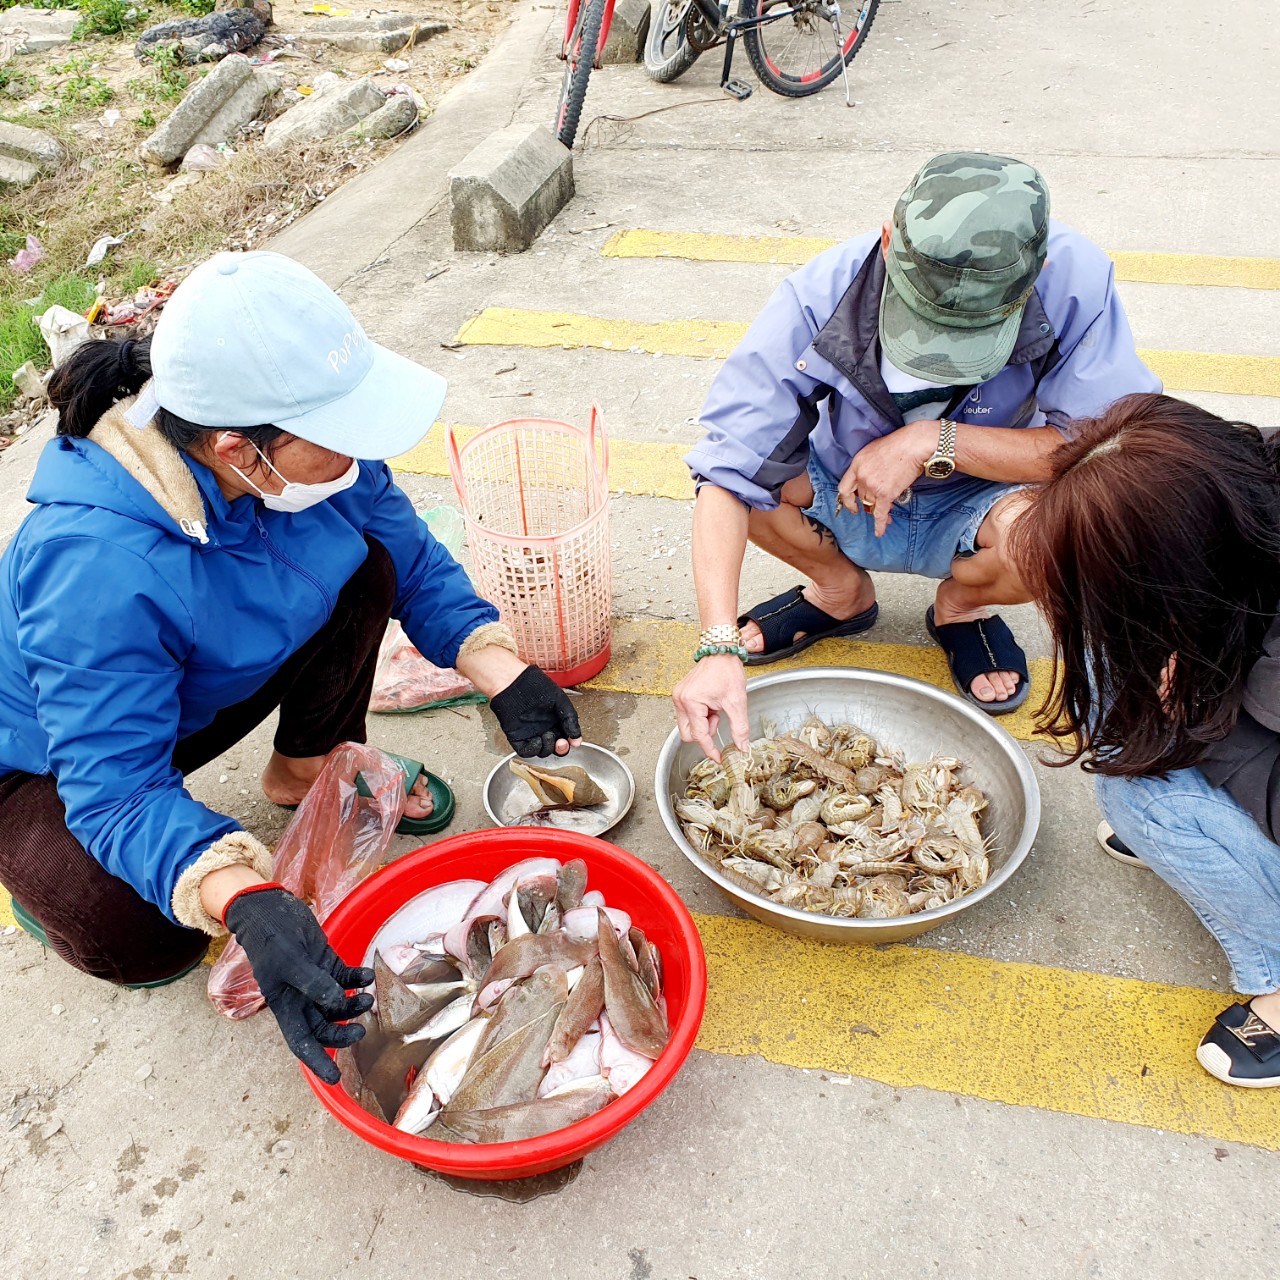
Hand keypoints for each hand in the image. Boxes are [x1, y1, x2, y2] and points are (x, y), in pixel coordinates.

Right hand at [224, 885, 372, 1084]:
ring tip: (367, 998)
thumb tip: (337, 1004)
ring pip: (338, 1004)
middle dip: (343, 1032)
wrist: (270, 908)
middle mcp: (301, 998)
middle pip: (324, 1026)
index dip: (318, 1062)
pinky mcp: (326, 962)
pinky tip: (367, 976)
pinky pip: (346, 978)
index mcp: (285, 1005)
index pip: (302, 1042)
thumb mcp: (289, 961)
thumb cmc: (272, 937)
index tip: (334, 1079)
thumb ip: (314, 983)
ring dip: (354, 1005)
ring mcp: (315, 980)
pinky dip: (358, 980)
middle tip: (361, 1030)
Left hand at [489, 664, 582, 757]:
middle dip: (561, 748)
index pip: (565, 737)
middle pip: (555, 747)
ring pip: (542, 751)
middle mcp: (543, 727)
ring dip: (548, 747)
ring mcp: (531, 733)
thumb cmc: (535, 684)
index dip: (570, 742)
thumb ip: (570, 719)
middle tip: (562, 743)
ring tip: (548, 735)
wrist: (512, 681)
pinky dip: (533, 749)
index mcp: (555, 719)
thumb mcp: (560, 700)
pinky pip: (526, 750)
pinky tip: (537, 740)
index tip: (574, 741)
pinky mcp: (517, 736)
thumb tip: (577, 738)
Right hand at [673, 654, 749, 761]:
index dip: (709, 749)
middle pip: (688, 734)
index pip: (699, 735)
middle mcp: (680, 700)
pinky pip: (688, 715)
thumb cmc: (727, 671)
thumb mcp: (737, 702)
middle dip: (705, 732)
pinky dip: (700, 715)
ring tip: (716, 708)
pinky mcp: (680, 694)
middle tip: (718, 719)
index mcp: (691, 702)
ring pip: (688, 725)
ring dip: (703, 723)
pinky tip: (710, 704)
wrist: (721, 651)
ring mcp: (678, 697)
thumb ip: (740, 728)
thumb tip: (742, 748)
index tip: (718, 758)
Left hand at [838, 421, 934, 537]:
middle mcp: (861, 476)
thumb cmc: (899, 444)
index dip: (847, 500)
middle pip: (862, 497)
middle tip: (879, 506)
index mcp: (857, 464)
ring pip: (872, 505)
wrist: (914, 445)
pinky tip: (880, 532)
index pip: (845, 487)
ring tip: (888, 516)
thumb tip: (871, 479)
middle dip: (870, 503)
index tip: (852, 505)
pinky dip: (880, 525)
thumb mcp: (874, 450)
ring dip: (878, 511)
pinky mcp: (885, 493)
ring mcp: (872, 486)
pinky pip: (880, 513)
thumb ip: (867, 466)